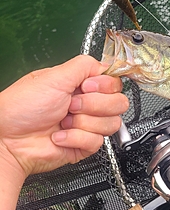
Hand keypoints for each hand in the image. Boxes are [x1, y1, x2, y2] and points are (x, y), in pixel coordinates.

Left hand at [0, 55, 128, 178]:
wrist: (9, 140)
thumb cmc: (21, 108)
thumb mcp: (53, 77)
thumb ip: (84, 65)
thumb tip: (105, 64)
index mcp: (81, 84)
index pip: (114, 82)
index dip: (104, 86)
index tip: (85, 87)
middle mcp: (87, 104)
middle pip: (118, 103)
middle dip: (93, 105)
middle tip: (70, 105)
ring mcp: (87, 125)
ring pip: (111, 123)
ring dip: (83, 123)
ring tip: (63, 121)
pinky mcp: (85, 145)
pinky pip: (97, 142)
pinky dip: (75, 138)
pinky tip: (60, 135)